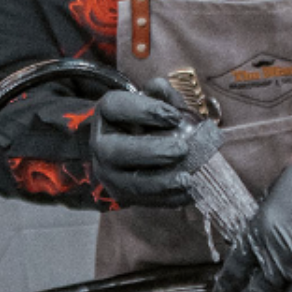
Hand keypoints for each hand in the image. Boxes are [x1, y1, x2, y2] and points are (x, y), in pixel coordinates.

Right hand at [90, 78, 195, 207]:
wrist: (129, 146)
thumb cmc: (145, 119)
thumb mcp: (151, 100)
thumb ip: (160, 93)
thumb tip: (162, 89)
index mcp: (107, 114)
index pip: (115, 107)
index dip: (145, 110)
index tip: (175, 116)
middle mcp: (101, 145)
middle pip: (119, 151)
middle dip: (152, 152)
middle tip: (183, 150)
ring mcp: (109, 174)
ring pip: (130, 183)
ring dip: (161, 183)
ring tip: (187, 180)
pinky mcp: (122, 195)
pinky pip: (145, 201)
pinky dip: (169, 200)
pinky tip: (190, 194)